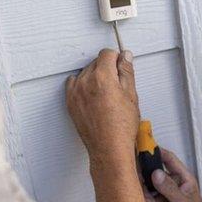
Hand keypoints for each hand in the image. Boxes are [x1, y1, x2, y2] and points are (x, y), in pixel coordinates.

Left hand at [66, 48, 138, 167]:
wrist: (109, 148)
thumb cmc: (121, 127)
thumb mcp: (131, 95)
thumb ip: (126, 71)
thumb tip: (125, 56)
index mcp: (102, 77)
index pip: (107, 53)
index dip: (117, 58)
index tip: (121, 66)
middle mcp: (85, 82)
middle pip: (96, 62)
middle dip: (107, 68)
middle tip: (117, 85)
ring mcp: (75, 92)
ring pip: (86, 72)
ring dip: (95, 76)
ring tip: (106, 93)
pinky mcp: (70, 102)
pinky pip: (74, 84)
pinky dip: (83, 85)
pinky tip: (94, 96)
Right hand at [144, 148, 201, 201]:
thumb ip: (170, 188)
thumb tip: (157, 173)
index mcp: (182, 178)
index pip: (168, 159)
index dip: (156, 151)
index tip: (143, 146)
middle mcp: (171, 185)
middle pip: (152, 172)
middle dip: (146, 178)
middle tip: (143, 183)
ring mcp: (162, 196)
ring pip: (146, 187)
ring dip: (146, 195)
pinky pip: (144, 200)